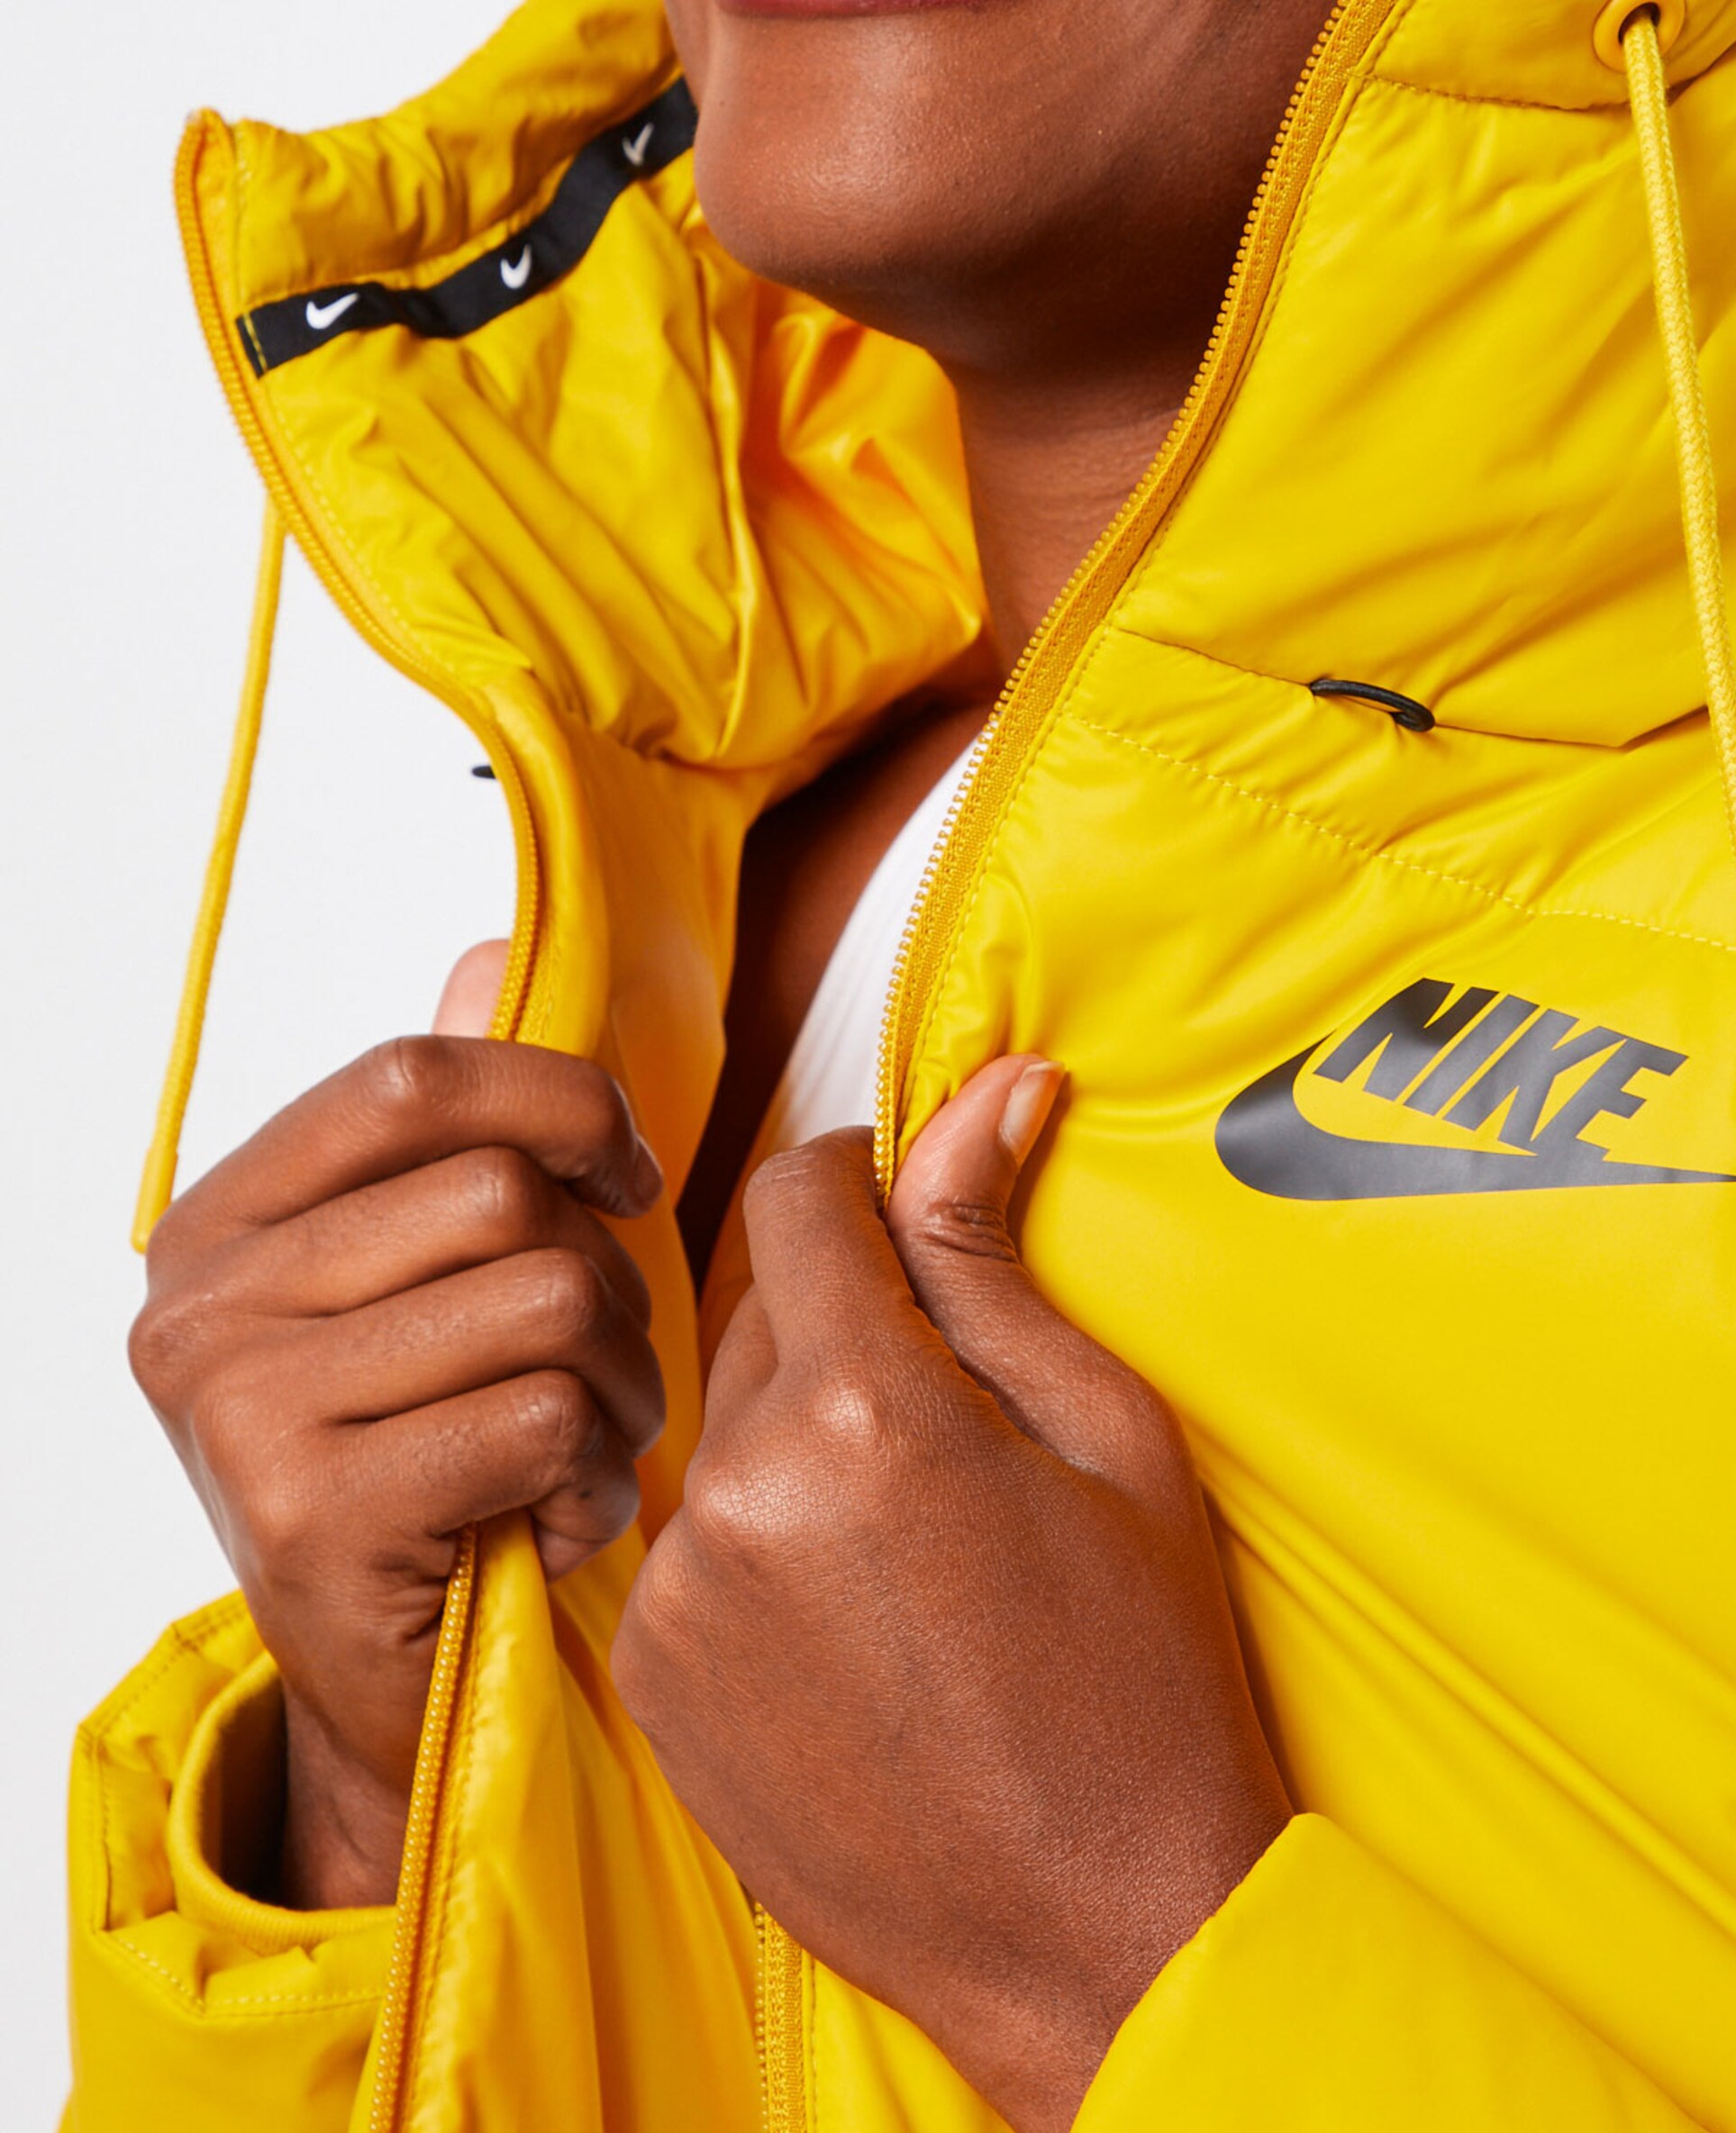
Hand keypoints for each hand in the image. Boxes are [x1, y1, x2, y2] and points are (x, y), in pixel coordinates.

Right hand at [129, 955, 664, 1908]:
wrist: (399, 1692)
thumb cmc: (437, 1454)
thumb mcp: (434, 1281)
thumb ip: (455, 1127)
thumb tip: (494, 951)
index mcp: (221, 1220)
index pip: (411, 1076)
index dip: (559, 1100)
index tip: (629, 1174)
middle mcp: (199, 1306)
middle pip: (497, 1192)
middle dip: (609, 1279)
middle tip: (607, 1364)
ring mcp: (237, 1412)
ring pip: (539, 1299)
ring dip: (619, 1381)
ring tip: (588, 1443)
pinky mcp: (308, 1517)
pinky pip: (538, 1418)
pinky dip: (593, 1473)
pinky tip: (558, 1517)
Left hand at [610, 1057, 1289, 2132]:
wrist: (1099, 1937)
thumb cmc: (1140, 1688)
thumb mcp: (1109, 1437)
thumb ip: (999, 1259)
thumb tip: (988, 1093)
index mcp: (867, 1407)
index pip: (800, 1193)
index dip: (862, 1181)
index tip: (909, 1219)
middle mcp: (741, 1488)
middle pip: (756, 1307)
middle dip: (844, 1320)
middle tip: (949, 1414)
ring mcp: (679, 1594)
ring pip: (722, 1426)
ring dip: (798, 1433)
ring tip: (911, 1536)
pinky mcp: (652, 1677)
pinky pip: (690, 1540)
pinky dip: (757, 1541)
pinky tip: (857, 1614)